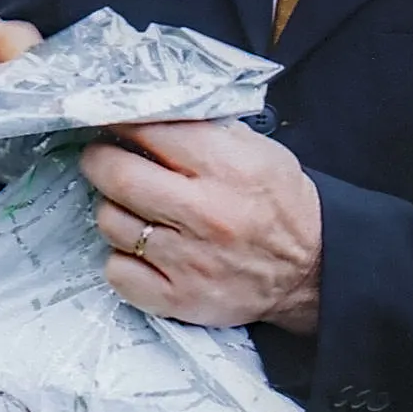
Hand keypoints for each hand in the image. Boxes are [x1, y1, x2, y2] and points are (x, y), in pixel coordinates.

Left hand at [81, 120, 322, 332]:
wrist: (312, 270)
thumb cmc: (279, 204)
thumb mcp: (257, 150)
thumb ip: (202, 130)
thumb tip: (142, 113)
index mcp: (226, 167)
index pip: (149, 130)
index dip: (120, 122)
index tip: (109, 123)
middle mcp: (204, 213)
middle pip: (116, 175)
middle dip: (99, 160)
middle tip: (102, 159)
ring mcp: (188, 260)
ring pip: (111, 221)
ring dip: (114, 210)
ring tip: (137, 209)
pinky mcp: (177, 298)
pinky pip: (117, 270)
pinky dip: (122, 258)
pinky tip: (143, 250)